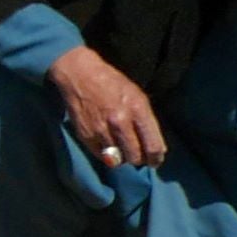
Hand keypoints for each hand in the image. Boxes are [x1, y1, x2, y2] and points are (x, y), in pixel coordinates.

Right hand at [50, 44, 167, 167]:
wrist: (80, 75)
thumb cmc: (113, 84)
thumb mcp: (137, 96)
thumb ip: (147, 122)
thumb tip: (154, 149)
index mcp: (137, 109)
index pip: (152, 146)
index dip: (156, 158)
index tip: (155, 161)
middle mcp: (120, 121)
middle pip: (135, 156)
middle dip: (139, 158)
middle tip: (138, 155)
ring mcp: (101, 130)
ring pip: (118, 159)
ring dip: (123, 157)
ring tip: (123, 149)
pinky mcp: (86, 135)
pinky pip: (102, 156)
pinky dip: (107, 155)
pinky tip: (109, 145)